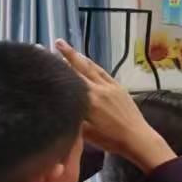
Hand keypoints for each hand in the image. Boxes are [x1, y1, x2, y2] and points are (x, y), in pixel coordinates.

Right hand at [55, 40, 173, 170]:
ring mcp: (110, 86)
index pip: (68, 80)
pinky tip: (87, 60)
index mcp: (88, 100)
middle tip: (55, 42)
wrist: (137, 138)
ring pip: (91, 67)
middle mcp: (99, 89)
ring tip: (66, 46)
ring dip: (78, 56)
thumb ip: (71, 117)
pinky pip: (103, 72)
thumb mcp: (84, 132)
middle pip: (79, 68)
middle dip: (66, 54)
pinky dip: (93, 65)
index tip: (44, 57)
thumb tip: (57, 105)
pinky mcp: (119, 87)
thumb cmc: (109, 139)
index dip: (57, 68)